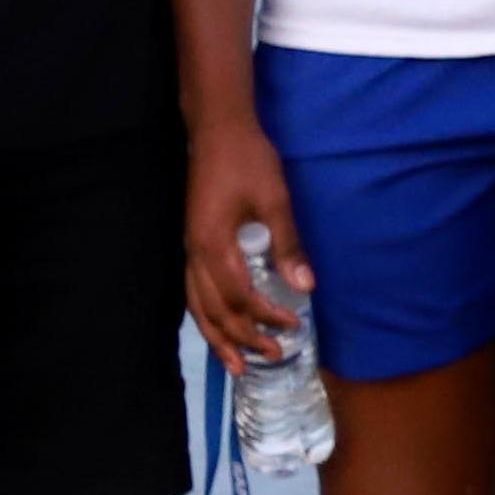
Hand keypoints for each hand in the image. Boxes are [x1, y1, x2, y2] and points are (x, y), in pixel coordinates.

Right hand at [182, 118, 310, 367]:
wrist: (218, 129)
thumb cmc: (249, 160)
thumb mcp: (275, 200)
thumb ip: (288, 245)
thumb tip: (306, 288)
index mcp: (213, 245)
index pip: (240, 296)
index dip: (266, 316)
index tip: (294, 327)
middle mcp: (194, 253)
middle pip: (215, 309)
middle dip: (243, 337)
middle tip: (273, 356)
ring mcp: (189, 248)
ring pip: (197, 305)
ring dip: (218, 335)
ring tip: (235, 365)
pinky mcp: (192, 242)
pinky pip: (194, 290)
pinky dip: (206, 314)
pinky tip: (218, 327)